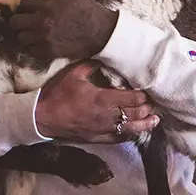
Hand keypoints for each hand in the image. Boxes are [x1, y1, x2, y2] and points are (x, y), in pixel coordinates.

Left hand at [9, 0, 119, 59]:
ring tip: (32, 33)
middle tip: (24, 21)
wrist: (101, 32)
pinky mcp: (49, 52)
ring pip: (21, 37)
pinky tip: (40, 43)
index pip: (24, 3)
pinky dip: (34, 47)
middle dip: (19, 20)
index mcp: (47, 5)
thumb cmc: (89, 12)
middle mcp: (41, 21)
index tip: (27, 8)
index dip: (25, 5)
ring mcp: (44, 38)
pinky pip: (31, 50)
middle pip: (16, 21)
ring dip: (25, 34)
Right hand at [34, 61, 158, 143]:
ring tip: (154, 120)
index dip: (142, 96)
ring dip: (143, 124)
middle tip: (153, 104)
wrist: (42, 117)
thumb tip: (103, 56)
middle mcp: (106, 116)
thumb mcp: (73, 74)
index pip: (131, 98)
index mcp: (102, 98)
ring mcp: (102, 129)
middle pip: (134, 114)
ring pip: (129, 129)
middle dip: (146, 109)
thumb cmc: (57, 94)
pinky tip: (135, 132)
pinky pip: (117, 138)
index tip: (147, 91)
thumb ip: (90, 65)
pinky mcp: (96, 138)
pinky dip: (129, 135)